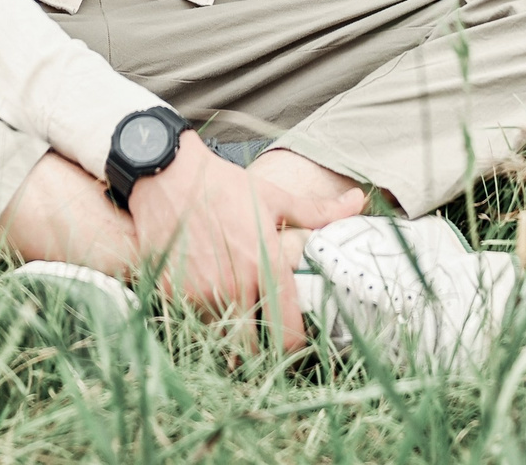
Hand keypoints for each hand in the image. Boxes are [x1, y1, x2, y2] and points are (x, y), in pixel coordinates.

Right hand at [126, 134, 356, 348]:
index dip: (294, 346)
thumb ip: (318, 210)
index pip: (288, 331)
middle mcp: (234, 284)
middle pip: (253, 351)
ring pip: (220, 340)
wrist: (166, 173)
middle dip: (260, 352)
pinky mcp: (170, 293)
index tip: (293, 341)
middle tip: (262, 340)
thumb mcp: (274, 196)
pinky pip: (190, 324)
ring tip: (234, 321)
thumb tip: (358, 200)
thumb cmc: (223, 184)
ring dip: (228, 337)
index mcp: (266, 264)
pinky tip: (205, 303)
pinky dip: (200, 321)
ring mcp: (199, 293)